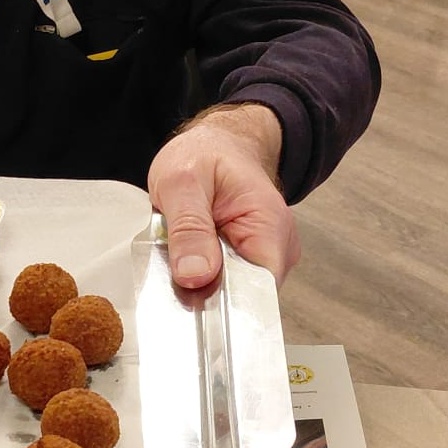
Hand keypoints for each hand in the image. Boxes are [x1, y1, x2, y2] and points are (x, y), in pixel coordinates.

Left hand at [147, 104, 299, 288]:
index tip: (189, 300)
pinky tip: (186, 256)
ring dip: (199, 282)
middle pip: (243, 297)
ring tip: (178, 251)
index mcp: (269, 225)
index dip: (224, 303)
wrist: (216, 144)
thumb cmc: (204, 155)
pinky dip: (200, 276)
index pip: (258, 290)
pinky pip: (223, 283)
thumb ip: (188, 229)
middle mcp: (276, 248)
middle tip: (171, 264)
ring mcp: (263, 257)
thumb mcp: (182, 183)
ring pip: (230, 293)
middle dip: (204, 291)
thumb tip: (195, 276)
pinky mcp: (246, 263)